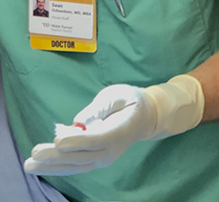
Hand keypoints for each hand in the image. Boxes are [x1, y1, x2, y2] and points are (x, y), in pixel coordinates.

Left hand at [24, 75, 203, 175]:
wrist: (145, 118)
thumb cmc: (130, 101)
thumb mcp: (119, 94)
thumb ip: (100, 106)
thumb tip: (78, 121)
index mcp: (119, 131)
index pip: (96, 139)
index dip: (76, 141)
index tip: (57, 140)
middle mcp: (111, 150)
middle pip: (81, 156)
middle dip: (55, 156)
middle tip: (34, 154)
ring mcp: (104, 158)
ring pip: (76, 166)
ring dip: (52, 166)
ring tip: (30, 165)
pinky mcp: (96, 160)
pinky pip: (76, 166)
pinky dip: (59, 167)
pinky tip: (42, 166)